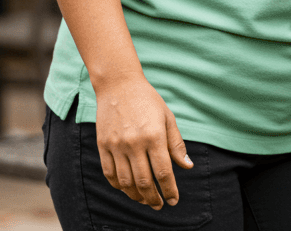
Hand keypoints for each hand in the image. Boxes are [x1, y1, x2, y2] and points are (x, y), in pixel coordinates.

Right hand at [94, 74, 193, 208]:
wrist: (118, 85)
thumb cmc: (148, 101)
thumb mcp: (168, 118)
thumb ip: (176, 144)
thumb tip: (187, 167)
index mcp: (154, 136)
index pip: (163, 172)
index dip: (169, 190)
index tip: (174, 200)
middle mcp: (134, 143)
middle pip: (144, 182)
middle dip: (153, 198)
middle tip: (159, 205)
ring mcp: (116, 145)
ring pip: (125, 182)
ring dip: (136, 196)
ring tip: (145, 200)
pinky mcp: (102, 145)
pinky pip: (109, 173)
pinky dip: (118, 185)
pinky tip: (127, 189)